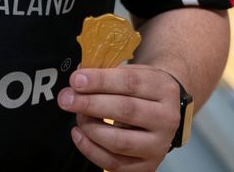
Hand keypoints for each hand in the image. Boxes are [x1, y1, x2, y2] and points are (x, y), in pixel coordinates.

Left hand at [57, 65, 180, 170]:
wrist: (165, 109)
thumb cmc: (141, 87)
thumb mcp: (130, 70)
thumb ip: (104, 72)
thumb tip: (78, 77)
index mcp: (163, 88)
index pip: (129, 82)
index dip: (100, 81)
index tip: (76, 80)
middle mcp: (166, 119)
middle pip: (125, 111)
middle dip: (90, 104)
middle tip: (66, 98)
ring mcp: (159, 145)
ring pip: (120, 142)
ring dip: (90, 128)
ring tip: (77, 115)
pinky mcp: (148, 166)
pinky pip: (116, 164)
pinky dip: (91, 150)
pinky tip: (79, 134)